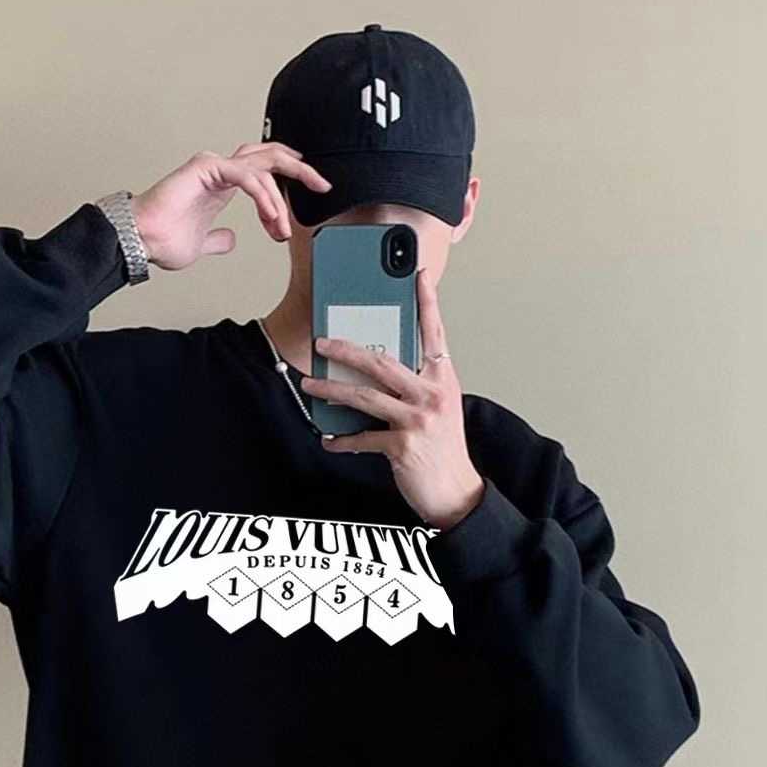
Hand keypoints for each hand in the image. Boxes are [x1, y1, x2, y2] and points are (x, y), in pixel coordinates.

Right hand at [129, 143, 331, 270]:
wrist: (142, 241)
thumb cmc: (163, 240)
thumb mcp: (203, 244)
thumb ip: (219, 238)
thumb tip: (231, 240)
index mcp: (223, 183)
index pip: (265, 170)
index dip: (290, 181)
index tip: (308, 201)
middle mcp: (221, 169)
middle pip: (270, 156)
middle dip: (301, 170)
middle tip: (323, 186)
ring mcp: (214, 166)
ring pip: (262, 167)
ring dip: (280, 199)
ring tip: (283, 229)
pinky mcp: (207, 168)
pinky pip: (247, 177)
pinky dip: (264, 197)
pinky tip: (272, 219)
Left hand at [300, 266, 485, 530]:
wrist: (457, 492)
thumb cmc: (444, 448)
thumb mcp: (439, 407)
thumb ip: (416, 385)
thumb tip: (375, 370)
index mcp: (443, 379)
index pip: (434, 333)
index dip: (426, 302)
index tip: (417, 275)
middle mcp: (432, 394)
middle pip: (382, 362)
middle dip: (347, 350)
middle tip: (322, 342)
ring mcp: (418, 420)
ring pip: (364, 397)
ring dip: (331, 390)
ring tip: (310, 385)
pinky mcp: (403, 446)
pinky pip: (363, 438)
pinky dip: (343, 440)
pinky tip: (330, 440)